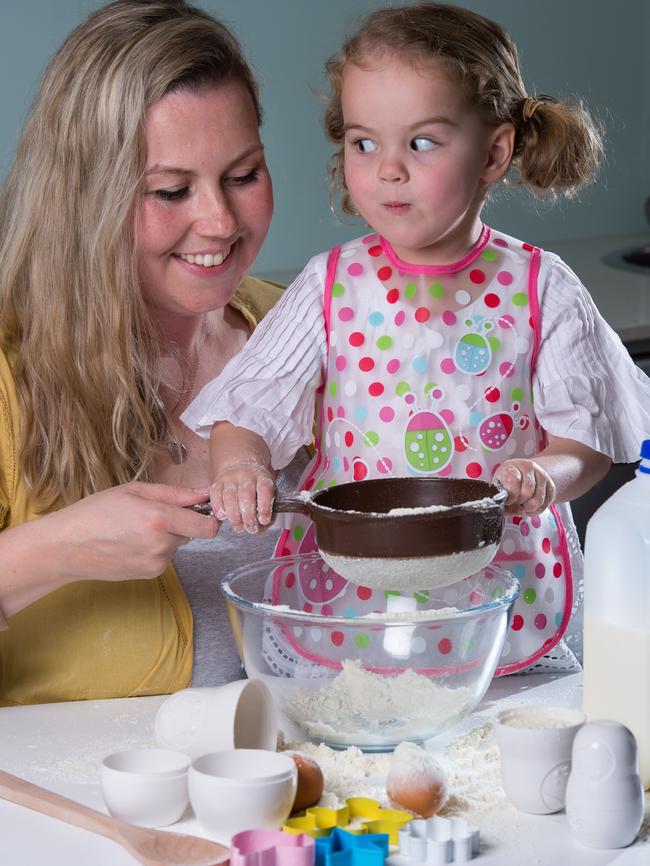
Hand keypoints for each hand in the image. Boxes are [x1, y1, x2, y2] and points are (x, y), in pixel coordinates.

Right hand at [52, 481, 219, 581]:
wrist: (67, 547)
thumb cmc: (96, 512)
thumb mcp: (134, 491)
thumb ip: (175, 493)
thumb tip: (204, 494)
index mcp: (160, 519)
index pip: (208, 527)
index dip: (212, 518)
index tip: (205, 511)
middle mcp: (162, 545)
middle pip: (191, 533)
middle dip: (179, 522)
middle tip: (151, 514)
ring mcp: (156, 563)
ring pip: (176, 544)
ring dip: (165, 536)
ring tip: (135, 529)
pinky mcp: (150, 575)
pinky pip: (164, 557)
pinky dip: (155, 548)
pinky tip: (131, 542)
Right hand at [210, 460, 275, 532]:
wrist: (240, 464)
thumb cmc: (256, 483)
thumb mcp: (268, 490)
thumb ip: (268, 507)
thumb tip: (263, 526)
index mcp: (262, 476)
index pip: (264, 490)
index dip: (265, 507)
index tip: (264, 521)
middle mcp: (246, 475)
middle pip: (246, 496)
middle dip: (248, 516)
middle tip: (251, 528)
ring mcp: (230, 477)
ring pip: (230, 497)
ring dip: (234, 516)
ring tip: (238, 526)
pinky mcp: (218, 481)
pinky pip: (215, 495)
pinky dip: (218, 508)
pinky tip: (223, 516)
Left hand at [493, 459, 555, 515]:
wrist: (525, 475)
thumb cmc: (508, 482)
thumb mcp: (499, 486)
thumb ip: (499, 496)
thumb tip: (501, 508)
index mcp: (513, 465)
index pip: (513, 481)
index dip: (510, 495)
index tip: (508, 500)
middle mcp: (529, 467)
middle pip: (527, 493)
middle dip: (519, 503)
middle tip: (515, 503)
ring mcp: (542, 475)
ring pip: (537, 501)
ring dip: (528, 508)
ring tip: (522, 505)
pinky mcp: (551, 486)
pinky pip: (545, 505)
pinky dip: (535, 510)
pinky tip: (529, 505)